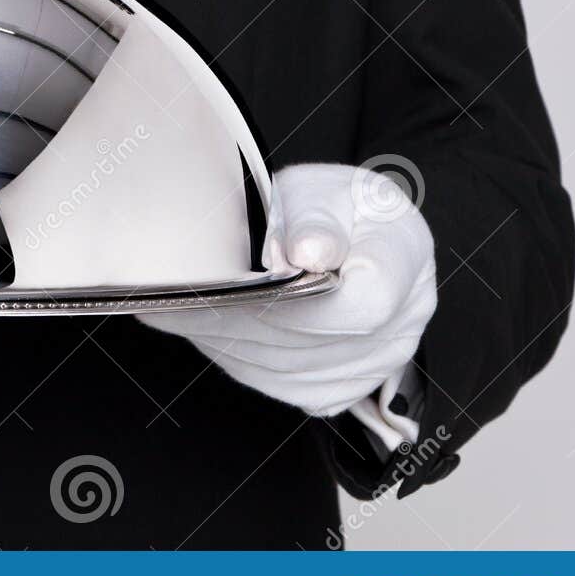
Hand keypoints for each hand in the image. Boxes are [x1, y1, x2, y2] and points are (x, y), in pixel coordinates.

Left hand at [138, 162, 435, 428]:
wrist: (352, 231)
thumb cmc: (334, 205)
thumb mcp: (324, 189)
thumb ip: (315, 219)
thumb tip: (309, 252)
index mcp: (403, 255)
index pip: (362, 300)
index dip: (297, 300)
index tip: (231, 285)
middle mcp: (403, 321)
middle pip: (314, 340)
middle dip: (237, 318)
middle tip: (171, 300)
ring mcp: (375, 363)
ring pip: (291, 369)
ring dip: (227, 342)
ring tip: (173, 312)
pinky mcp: (342, 387)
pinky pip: (283, 384)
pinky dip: (238, 358)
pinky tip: (201, 330)